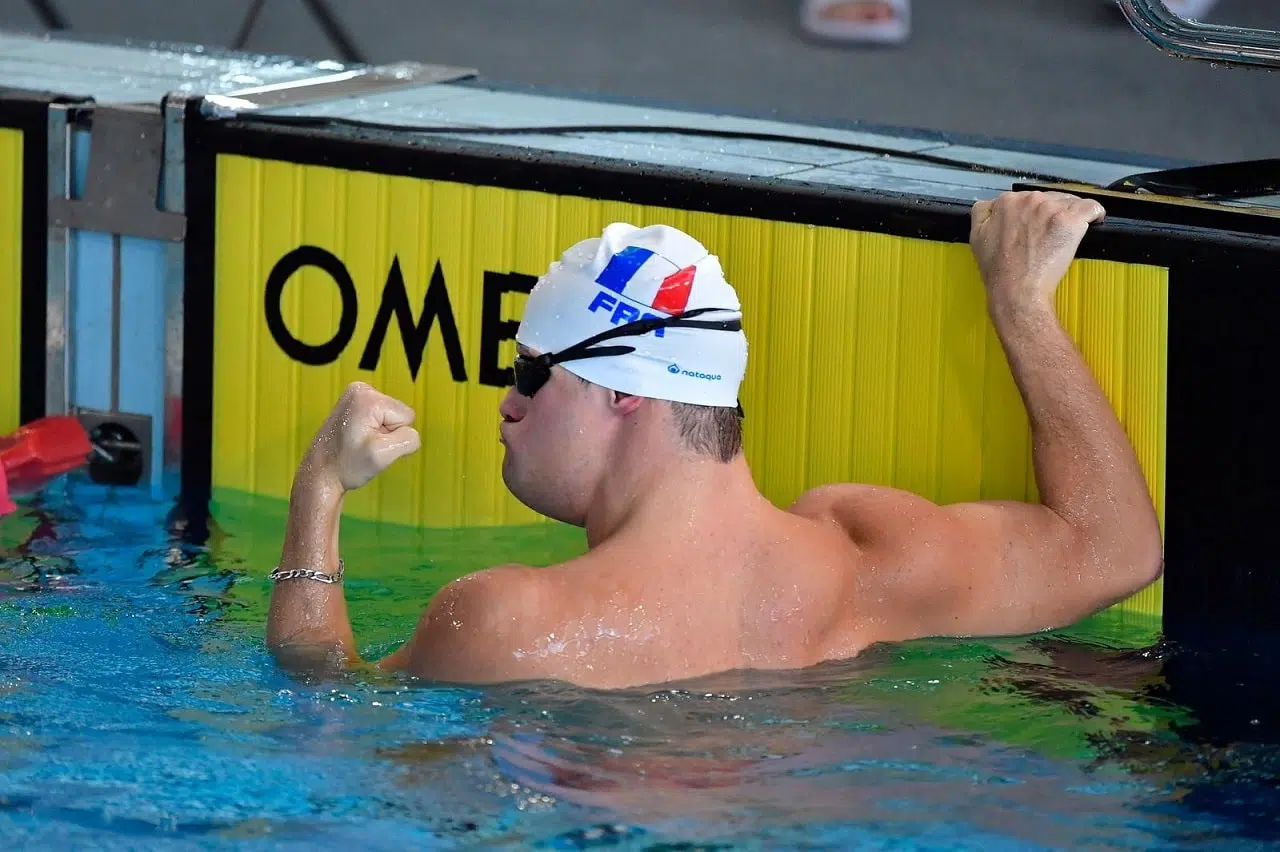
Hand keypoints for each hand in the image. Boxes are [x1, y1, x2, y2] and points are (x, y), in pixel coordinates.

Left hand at [298, 382, 420, 493]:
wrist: (320, 473)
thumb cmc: (347, 465)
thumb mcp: (384, 455)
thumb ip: (409, 440)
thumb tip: (410, 434)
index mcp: (367, 397)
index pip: (406, 416)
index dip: (393, 436)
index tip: (371, 444)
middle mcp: (360, 389)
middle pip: (398, 413)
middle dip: (386, 433)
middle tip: (365, 445)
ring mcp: (354, 394)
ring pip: (390, 416)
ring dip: (379, 433)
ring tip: (359, 443)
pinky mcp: (353, 403)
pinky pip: (379, 416)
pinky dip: (371, 430)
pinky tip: (356, 439)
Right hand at [969, 191, 1105, 318]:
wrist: (1017, 291)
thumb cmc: (999, 271)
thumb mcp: (976, 238)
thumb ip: (982, 214)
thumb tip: (993, 205)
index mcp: (1005, 202)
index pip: (1026, 198)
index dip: (1031, 214)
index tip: (1034, 229)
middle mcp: (1028, 199)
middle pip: (1049, 197)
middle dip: (1051, 214)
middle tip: (1047, 238)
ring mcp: (1051, 209)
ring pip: (1070, 202)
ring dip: (1070, 216)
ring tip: (1065, 236)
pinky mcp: (1070, 220)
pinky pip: (1092, 207)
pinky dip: (1095, 214)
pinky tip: (1094, 222)